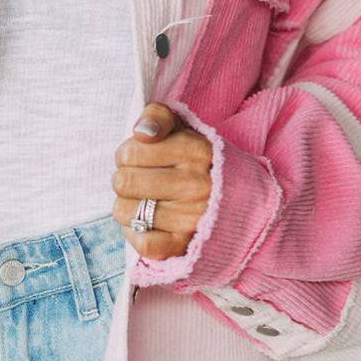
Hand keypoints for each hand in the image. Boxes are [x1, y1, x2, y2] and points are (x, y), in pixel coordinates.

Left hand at [111, 102, 212, 260]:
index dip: (127, 154)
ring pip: (126, 213)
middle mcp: (197, 185)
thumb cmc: (197, 160)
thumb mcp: (182, 127)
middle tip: (140, 181)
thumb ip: (157, 117)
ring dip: (127, 207)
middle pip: (123, 183)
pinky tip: (146, 224)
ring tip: (144, 202)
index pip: (129, 153)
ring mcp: (192, 218)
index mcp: (195, 150)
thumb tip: (142, 133)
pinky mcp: (186, 244)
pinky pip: (143, 243)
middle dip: (125, 180)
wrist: (236, 197)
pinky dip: (136, 234)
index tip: (141, 159)